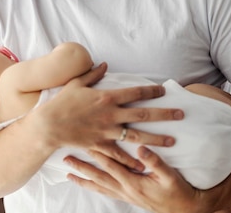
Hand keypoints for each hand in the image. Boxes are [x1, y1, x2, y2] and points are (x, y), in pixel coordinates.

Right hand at [34, 63, 183, 169]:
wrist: (49, 124)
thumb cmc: (61, 102)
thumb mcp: (76, 84)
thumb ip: (92, 74)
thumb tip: (104, 65)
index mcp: (106, 97)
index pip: (135, 93)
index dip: (151, 91)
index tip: (163, 91)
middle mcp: (111, 113)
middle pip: (144, 114)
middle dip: (164, 114)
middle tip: (181, 115)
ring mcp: (107, 130)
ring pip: (138, 135)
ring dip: (157, 138)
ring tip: (173, 141)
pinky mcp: (101, 144)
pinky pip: (120, 154)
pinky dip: (132, 160)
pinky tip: (145, 164)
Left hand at [65, 146, 206, 212]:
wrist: (186, 210)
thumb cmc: (178, 191)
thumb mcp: (170, 176)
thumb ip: (155, 162)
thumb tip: (140, 147)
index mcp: (134, 183)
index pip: (111, 166)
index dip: (98, 154)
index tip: (85, 143)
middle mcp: (125, 190)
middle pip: (98, 177)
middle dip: (82, 168)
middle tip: (66, 160)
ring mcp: (125, 195)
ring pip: (99, 186)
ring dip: (83, 179)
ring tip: (68, 174)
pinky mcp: (127, 197)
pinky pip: (105, 192)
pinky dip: (93, 187)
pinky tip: (86, 184)